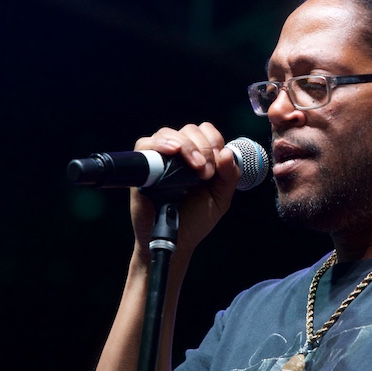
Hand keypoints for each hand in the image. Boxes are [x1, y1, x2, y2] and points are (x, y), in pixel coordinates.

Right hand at [129, 123, 241, 255]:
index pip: (206, 131)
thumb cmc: (197, 219)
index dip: (214, 142)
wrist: (177, 240)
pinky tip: (172, 151)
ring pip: (168, 133)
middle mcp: (179, 154)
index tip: (217, 165)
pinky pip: (145, 144)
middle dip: (202, 147)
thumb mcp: (220, 198)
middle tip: (206, 173)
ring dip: (185, 146)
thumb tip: (227, 152)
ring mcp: (159, 159)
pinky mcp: (142, 167)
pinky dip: (160, 144)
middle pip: (189, 130)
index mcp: (199, 156)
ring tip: (195, 167)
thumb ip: (229, 176)